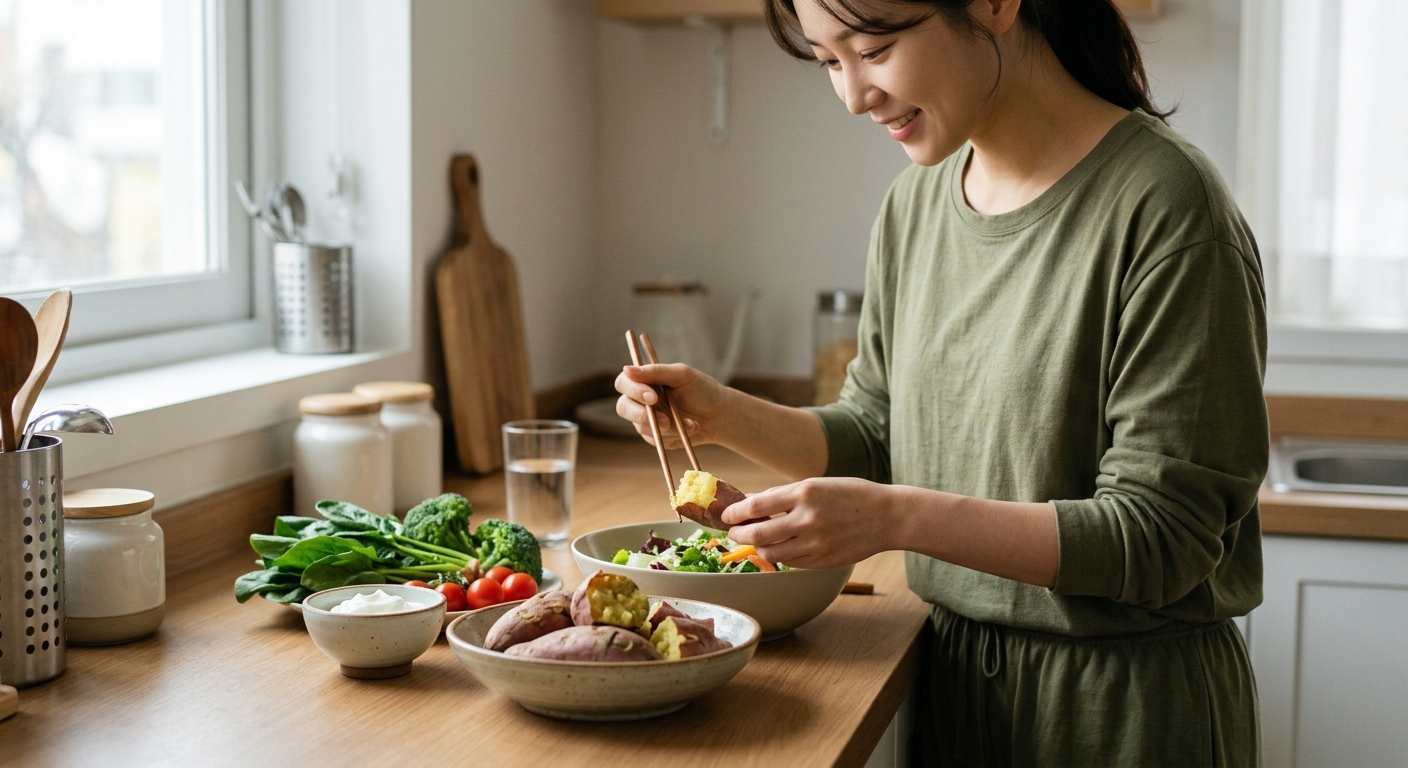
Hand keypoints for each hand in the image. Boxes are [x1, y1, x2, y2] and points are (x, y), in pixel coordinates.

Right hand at [615, 363, 730, 448]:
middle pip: (623, 407)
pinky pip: (656, 439)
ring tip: (691, 422)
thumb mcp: (682, 375)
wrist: (719, 415)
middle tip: (665, 420)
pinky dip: (675, 434)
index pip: (623, 382)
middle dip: (642, 415)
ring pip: (642, 426)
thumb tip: (627, 369)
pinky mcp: (655, 437)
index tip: (652, 396)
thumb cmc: (701, 389)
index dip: (633, 390)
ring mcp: (646, 420)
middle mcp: (640, 400)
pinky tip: (691, 428)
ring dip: (669, 426)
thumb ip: (656, 371)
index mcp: (644, 380)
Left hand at [721, 477, 897, 568]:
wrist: (887, 516)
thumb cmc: (851, 495)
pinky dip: (780, 555)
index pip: (756, 506)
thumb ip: (783, 495)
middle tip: (734, 532)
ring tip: (756, 541)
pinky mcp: (822, 560)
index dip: (736, 513)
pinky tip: (780, 547)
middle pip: (757, 535)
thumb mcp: (816, 484)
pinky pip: (790, 562)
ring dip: (757, 548)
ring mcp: (815, 542)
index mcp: (804, 492)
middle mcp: (807, 518)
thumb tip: (751, 504)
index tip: (728, 516)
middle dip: (739, 534)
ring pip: (771, 553)